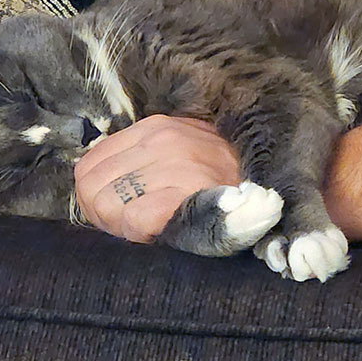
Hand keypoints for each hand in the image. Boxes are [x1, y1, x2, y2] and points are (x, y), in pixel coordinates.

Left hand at [73, 115, 240, 242]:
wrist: (272, 199)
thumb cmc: (220, 185)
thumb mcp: (179, 156)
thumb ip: (138, 162)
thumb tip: (91, 184)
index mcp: (155, 128)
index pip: (88, 166)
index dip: (97, 196)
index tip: (121, 211)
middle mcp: (163, 139)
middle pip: (91, 187)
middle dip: (106, 213)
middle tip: (136, 223)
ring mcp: (177, 165)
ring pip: (107, 204)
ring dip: (123, 225)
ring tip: (154, 226)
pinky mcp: (187, 194)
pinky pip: (132, 219)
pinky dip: (141, 232)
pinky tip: (164, 231)